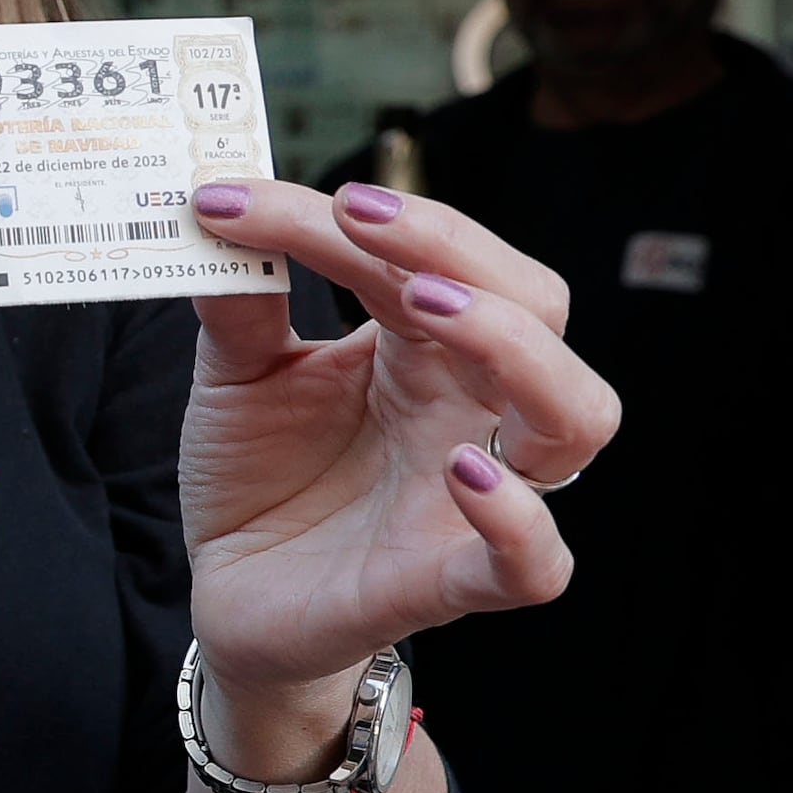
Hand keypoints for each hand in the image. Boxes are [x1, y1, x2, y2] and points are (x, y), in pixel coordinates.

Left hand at [180, 178, 621, 723]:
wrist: (233, 596)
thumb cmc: (261, 478)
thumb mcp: (236, 378)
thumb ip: (239, 303)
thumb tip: (216, 208)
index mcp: (427, 349)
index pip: (431, 257)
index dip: (354, 217)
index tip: (237, 196)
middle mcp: (472, 409)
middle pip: (534, 305)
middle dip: (458, 246)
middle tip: (356, 215)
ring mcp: (477, 494)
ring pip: (575, 415)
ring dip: (514, 346)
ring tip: (425, 306)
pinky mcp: (451, 581)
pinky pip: (536, 561)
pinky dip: (516, 516)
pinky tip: (464, 470)